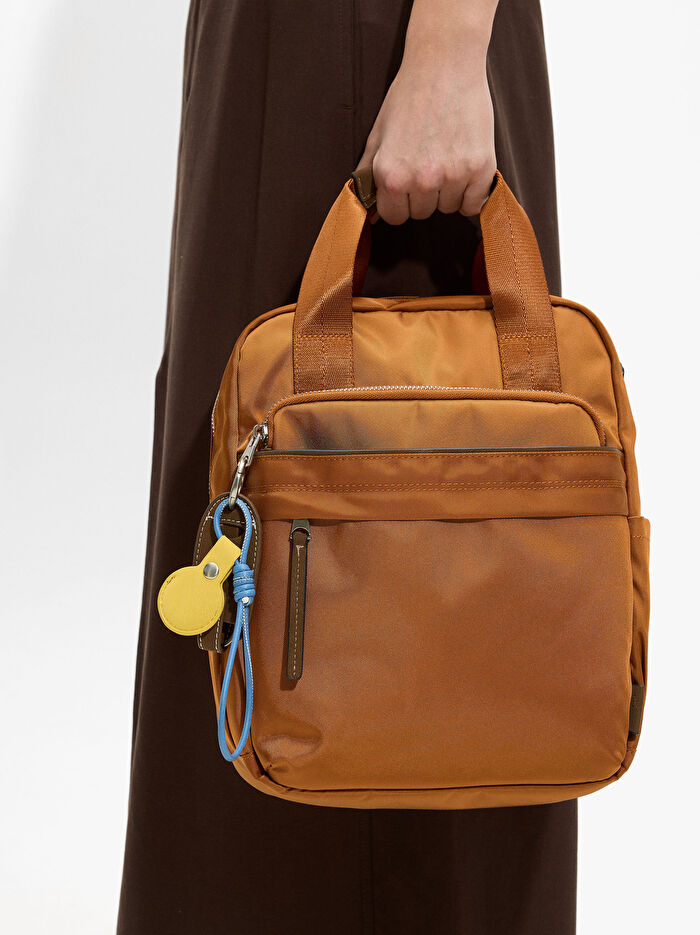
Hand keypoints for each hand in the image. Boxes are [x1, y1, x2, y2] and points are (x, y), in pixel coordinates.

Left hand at [356, 0, 497, 224]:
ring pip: (449, 208)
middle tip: (430, 160)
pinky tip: (465, 165)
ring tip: (447, 155)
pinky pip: (474, 204)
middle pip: (423, 213)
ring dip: (449, 191)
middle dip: (425, 195)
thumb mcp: (378, 135)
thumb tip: (365, 210)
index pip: (395, 217)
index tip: (408, 185)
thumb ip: (368, 175)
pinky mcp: (480, 168)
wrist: (445, 64)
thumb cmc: (410, 96)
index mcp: (392, 175)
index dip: (401, 202)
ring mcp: (452, 175)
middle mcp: (421, 180)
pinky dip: (472, 191)